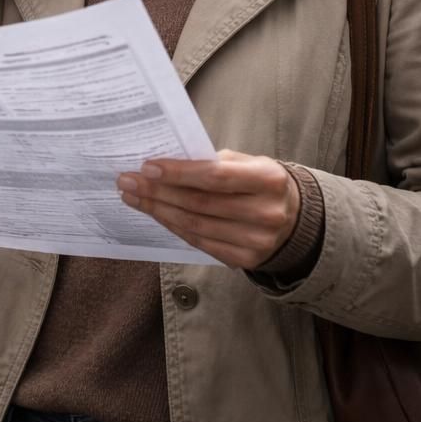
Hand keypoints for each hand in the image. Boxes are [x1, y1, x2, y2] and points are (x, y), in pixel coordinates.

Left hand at [117, 150, 300, 269]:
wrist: (293, 218)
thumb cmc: (258, 183)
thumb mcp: (246, 163)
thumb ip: (212, 162)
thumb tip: (164, 165)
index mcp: (269, 179)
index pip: (215, 176)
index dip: (178, 173)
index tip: (146, 167)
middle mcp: (266, 213)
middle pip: (199, 203)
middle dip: (157, 192)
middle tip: (127, 181)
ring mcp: (258, 241)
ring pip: (195, 225)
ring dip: (158, 210)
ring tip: (133, 197)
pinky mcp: (246, 260)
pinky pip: (200, 242)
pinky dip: (173, 226)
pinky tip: (156, 214)